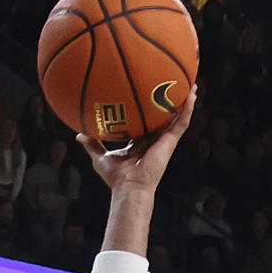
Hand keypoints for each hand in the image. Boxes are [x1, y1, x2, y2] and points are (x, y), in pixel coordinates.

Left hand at [77, 85, 195, 194]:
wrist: (129, 187)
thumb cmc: (116, 178)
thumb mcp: (100, 157)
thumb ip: (92, 144)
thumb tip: (79, 135)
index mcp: (140, 142)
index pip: (146, 123)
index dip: (149, 110)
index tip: (150, 95)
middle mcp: (154, 140)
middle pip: (164, 118)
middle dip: (169, 103)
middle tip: (174, 84)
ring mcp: (164, 141)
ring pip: (177, 118)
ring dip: (185, 102)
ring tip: (191, 84)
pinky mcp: (170, 142)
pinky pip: (182, 123)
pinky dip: (188, 109)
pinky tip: (193, 95)